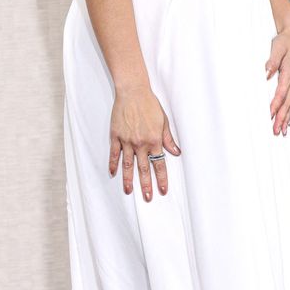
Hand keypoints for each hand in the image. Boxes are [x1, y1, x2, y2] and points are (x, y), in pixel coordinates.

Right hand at [109, 85, 180, 200]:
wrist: (133, 92)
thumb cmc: (149, 104)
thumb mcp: (163, 121)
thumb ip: (168, 139)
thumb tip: (176, 152)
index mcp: (154, 140)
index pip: (159, 164)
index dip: (161, 179)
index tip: (162, 190)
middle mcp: (140, 143)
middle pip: (143, 169)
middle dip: (146, 185)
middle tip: (147, 198)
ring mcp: (127, 141)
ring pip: (128, 165)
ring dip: (128, 180)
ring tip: (128, 192)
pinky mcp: (116, 136)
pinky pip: (114, 153)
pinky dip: (113, 164)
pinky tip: (113, 173)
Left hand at [265, 23, 289, 135]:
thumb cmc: (284, 41)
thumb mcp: (277, 47)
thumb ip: (272, 61)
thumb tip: (267, 73)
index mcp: (289, 73)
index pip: (281, 92)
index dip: (276, 104)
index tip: (270, 115)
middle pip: (287, 102)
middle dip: (281, 118)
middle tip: (275, 131)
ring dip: (286, 118)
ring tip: (281, 132)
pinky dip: (289, 112)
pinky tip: (287, 122)